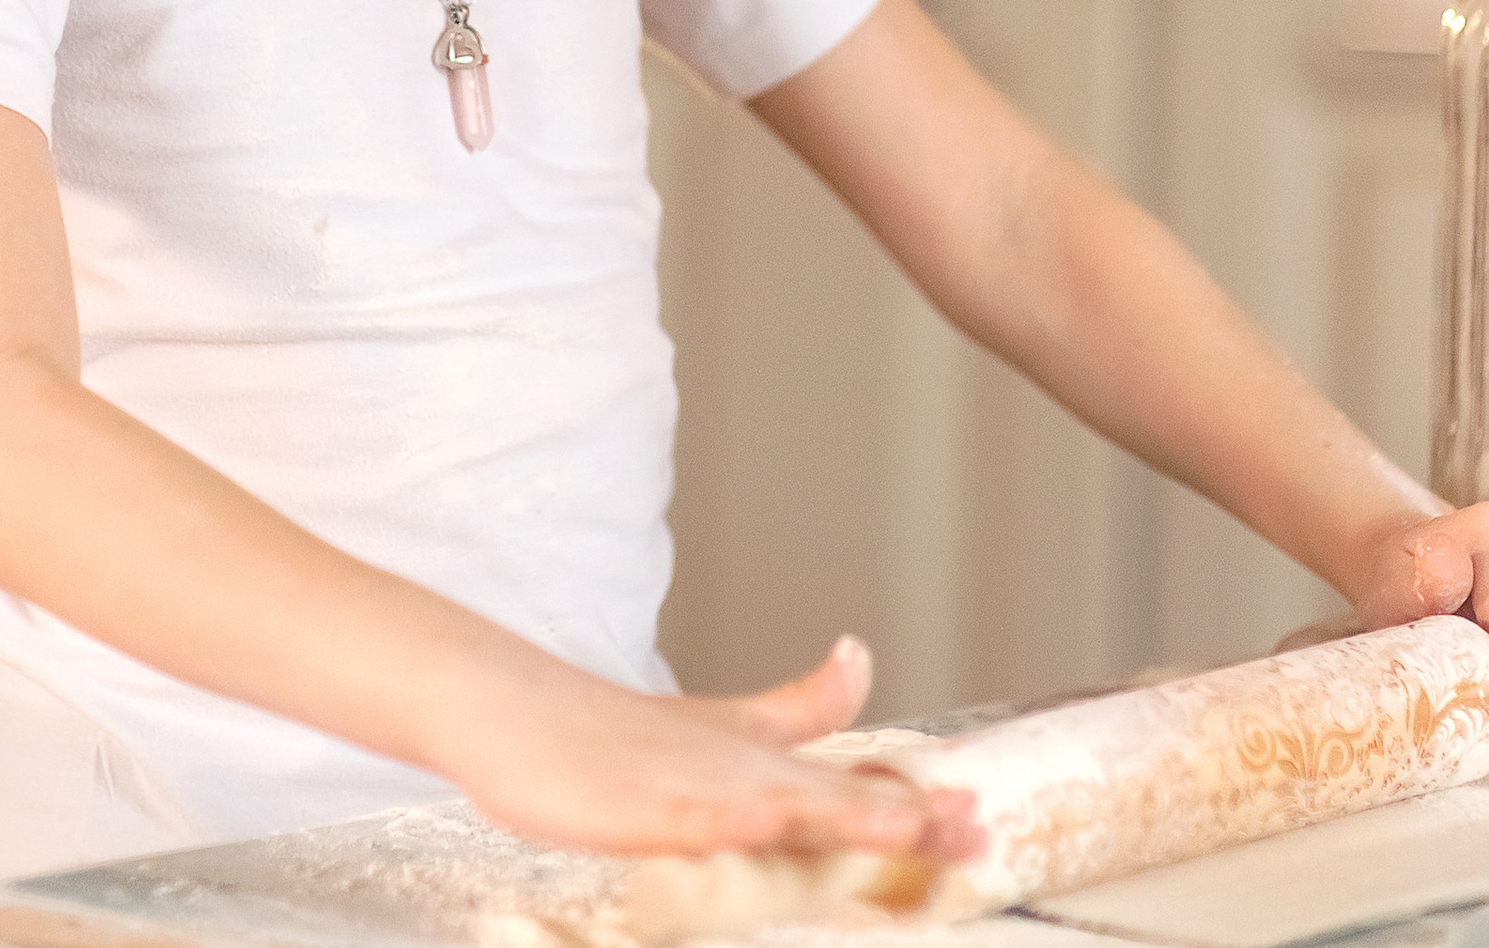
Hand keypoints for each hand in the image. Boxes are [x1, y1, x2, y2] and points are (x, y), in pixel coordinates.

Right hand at [444, 636, 982, 862]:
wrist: (512, 708)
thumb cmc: (608, 733)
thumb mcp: (716, 725)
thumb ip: (793, 705)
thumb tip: (862, 657)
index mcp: (753, 755)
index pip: (842, 779)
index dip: (908, 798)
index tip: (977, 815)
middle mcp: (731, 764)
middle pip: (827, 793)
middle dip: (899, 815)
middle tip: (969, 830)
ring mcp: (686, 782)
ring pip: (775, 803)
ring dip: (843, 815)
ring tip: (904, 829)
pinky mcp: (637, 804)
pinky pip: (694, 819)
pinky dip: (736, 819)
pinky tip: (768, 823)